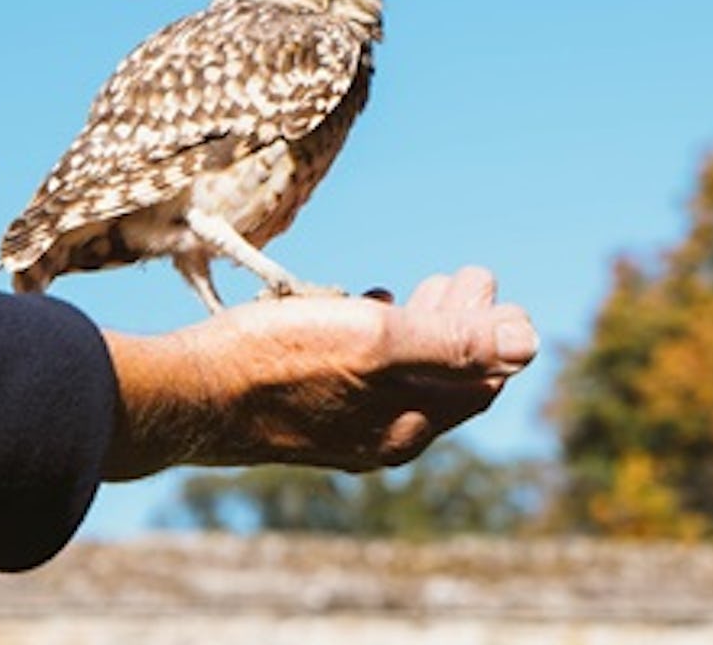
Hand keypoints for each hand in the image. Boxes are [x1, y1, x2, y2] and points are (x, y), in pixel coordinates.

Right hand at [101, 266, 537, 480]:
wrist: (184, 396)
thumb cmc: (276, 361)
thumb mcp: (374, 340)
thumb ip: (454, 343)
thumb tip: (529, 341)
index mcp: (408, 423)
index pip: (480, 378)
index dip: (492, 328)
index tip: (479, 275)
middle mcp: (380, 436)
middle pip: (443, 378)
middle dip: (460, 325)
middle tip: (464, 275)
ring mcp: (340, 430)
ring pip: (400, 378)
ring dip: (418, 332)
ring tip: (419, 290)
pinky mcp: (303, 416)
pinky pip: (358, 381)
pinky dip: (373, 344)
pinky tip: (357, 313)